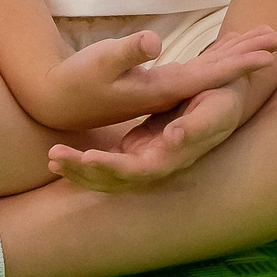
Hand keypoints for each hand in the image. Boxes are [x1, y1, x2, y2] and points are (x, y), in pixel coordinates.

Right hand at [26, 26, 276, 131]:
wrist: (60, 102)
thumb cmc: (77, 80)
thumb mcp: (99, 62)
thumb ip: (128, 52)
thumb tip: (155, 41)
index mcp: (164, 88)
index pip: (213, 73)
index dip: (243, 61)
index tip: (272, 51)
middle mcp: (171, 91)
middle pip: (222, 71)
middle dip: (252, 53)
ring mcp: (166, 90)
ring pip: (213, 70)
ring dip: (239, 53)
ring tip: (265, 38)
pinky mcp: (158, 86)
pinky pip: (199, 71)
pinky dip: (218, 57)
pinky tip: (226, 51)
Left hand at [47, 84, 248, 190]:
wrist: (224, 98)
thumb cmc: (223, 101)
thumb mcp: (217, 108)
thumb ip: (197, 125)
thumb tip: (174, 138)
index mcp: (175, 156)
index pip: (141, 170)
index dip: (115, 167)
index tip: (90, 157)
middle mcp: (158, 165)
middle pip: (117, 178)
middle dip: (86, 171)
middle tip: (56, 157)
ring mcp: (146, 159)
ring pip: (107, 175)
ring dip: (80, 170)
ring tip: (52, 157)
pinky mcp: (137, 151)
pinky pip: (106, 164)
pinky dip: (84, 163)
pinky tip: (61, 155)